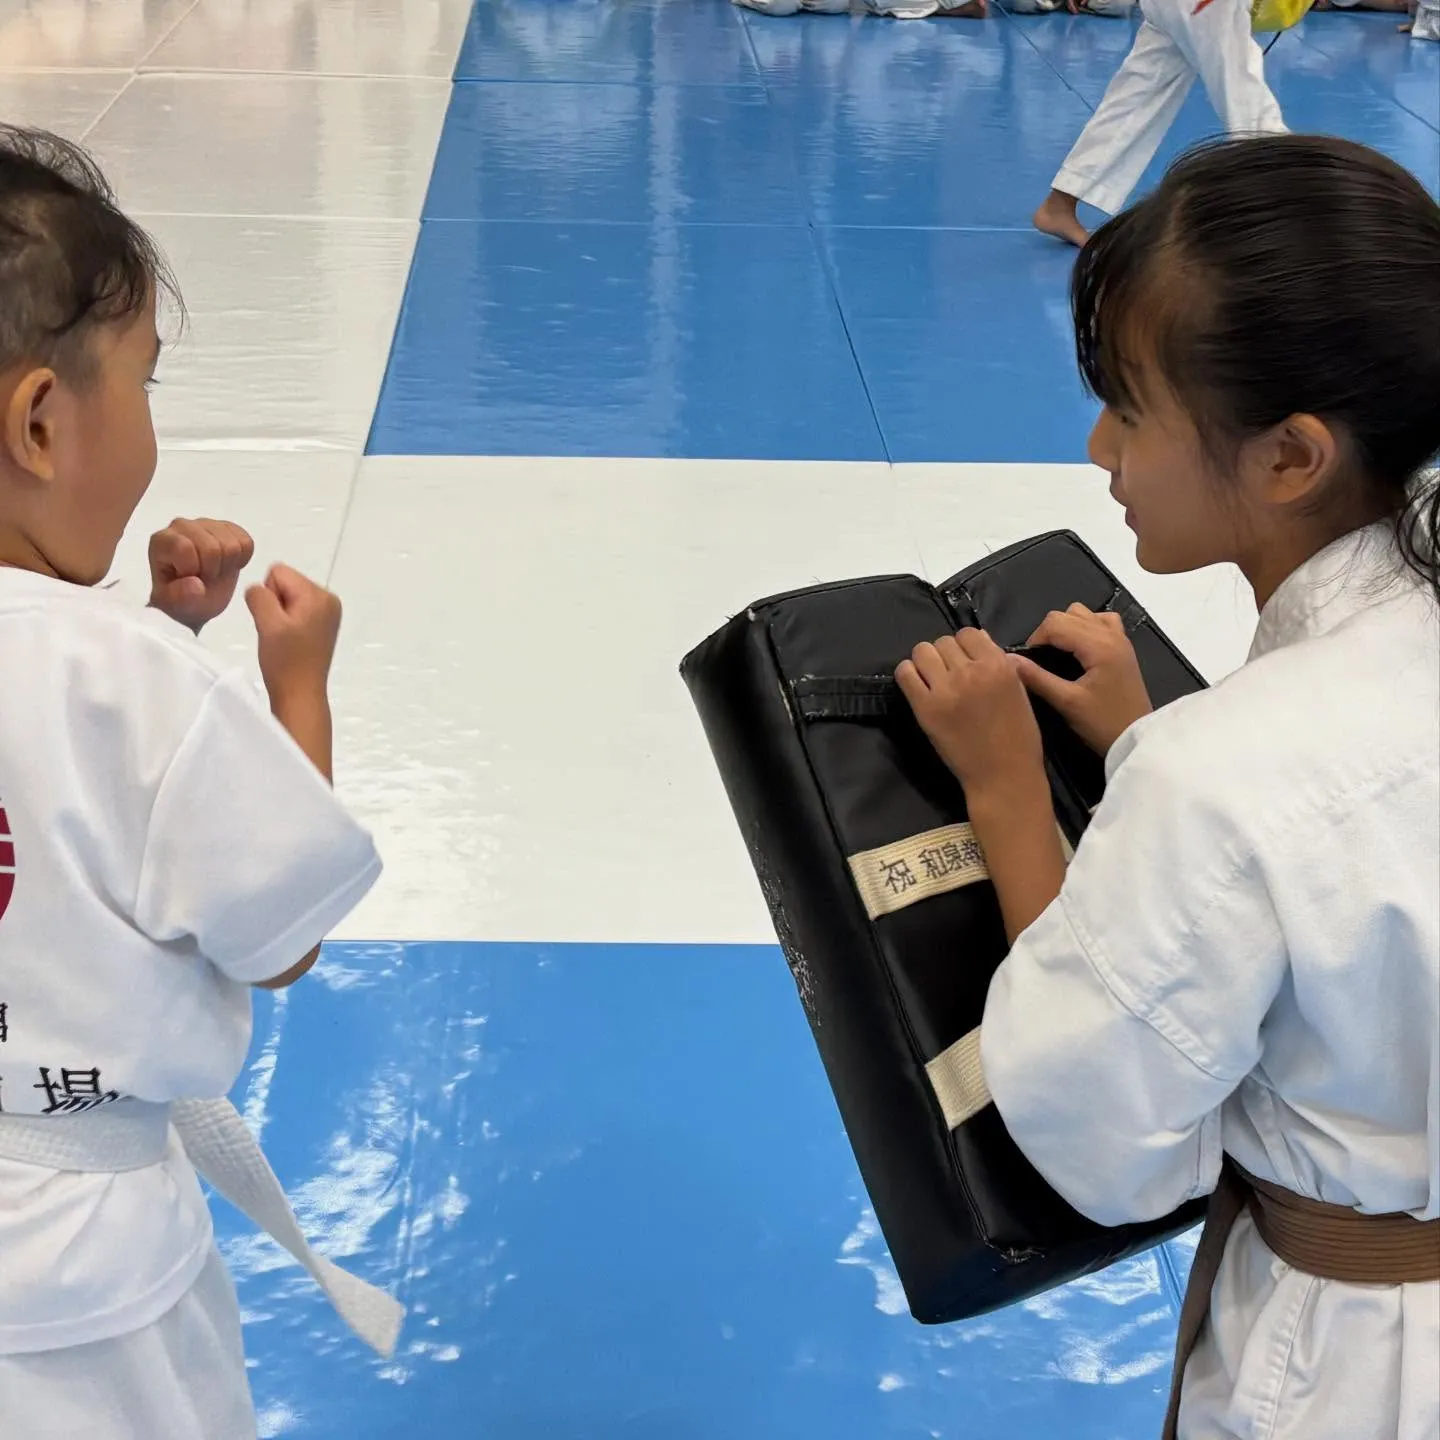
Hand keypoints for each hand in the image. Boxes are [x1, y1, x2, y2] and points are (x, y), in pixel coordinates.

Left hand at [148, 519, 254, 632]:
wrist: (198, 599)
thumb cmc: (181, 600)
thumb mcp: (173, 606)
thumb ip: (179, 596)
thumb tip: (196, 585)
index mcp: (161, 541)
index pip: (185, 547)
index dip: (193, 570)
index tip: (189, 579)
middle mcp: (182, 526)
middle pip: (213, 548)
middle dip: (213, 570)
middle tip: (204, 578)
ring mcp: (206, 524)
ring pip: (233, 544)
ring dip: (227, 565)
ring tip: (214, 571)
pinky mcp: (228, 527)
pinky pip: (246, 542)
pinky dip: (242, 559)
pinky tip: (227, 564)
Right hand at [244, 564, 341, 705]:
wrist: (300, 694)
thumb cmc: (285, 660)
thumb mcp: (268, 623)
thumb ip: (260, 596)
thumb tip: (258, 588)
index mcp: (319, 594)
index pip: (278, 572)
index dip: (268, 594)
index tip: (274, 621)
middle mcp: (329, 598)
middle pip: (286, 582)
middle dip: (275, 603)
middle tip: (278, 632)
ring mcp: (328, 612)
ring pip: (289, 596)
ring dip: (280, 614)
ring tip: (284, 638)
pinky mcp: (323, 624)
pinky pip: (296, 609)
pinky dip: (288, 622)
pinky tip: (291, 641)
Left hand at [896, 629, 1046, 797]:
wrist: (1003, 775)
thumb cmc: (1018, 737)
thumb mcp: (1019, 691)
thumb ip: (999, 662)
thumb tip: (978, 638)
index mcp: (998, 665)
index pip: (968, 633)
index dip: (965, 646)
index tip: (965, 661)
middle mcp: (971, 671)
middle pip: (943, 642)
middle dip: (945, 655)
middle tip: (949, 674)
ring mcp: (946, 689)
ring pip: (922, 651)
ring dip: (925, 662)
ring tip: (932, 679)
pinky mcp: (925, 708)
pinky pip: (904, 674)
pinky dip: (908, 675)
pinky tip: (918, 686)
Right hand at [1012, 604, 1151, 755]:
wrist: (1137, 740)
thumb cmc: (1103, 723)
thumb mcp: (1066, 703)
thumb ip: (1037, 678)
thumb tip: (1009, 660)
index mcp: (1098, 645)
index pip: (1055, 623)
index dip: (1035, 639)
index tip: (1029, 664)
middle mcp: (1110, 634)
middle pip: (1067, 614)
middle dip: (1047, 633)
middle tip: (1041, 662)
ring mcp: (1120, 639)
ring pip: (1084, 613)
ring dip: (1066, 627)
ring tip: (1060, 653)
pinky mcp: (1123, 647)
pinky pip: (1102, 621)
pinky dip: (1087, 627)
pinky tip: (1081, 648)